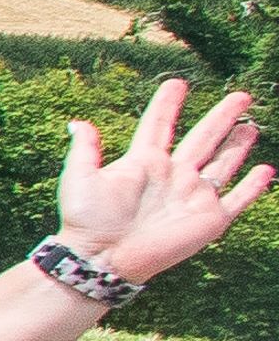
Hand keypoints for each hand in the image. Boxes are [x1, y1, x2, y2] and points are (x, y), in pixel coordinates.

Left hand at [56, 77, 270, 280]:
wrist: (102, 258)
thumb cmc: (87, 220)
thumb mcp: (80, 179)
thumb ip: (85, 151)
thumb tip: (79, 123)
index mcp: (143, 162)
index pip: (159, 125)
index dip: (168, 104)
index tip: (177, 83)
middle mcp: (173, 175)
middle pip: (203, 138)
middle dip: (221, 117)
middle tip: (241, 96)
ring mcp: (193, 196)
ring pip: (223, 164)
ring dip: (238, 145)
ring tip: (251, 125)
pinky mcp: (210, 219)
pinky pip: (236, 199)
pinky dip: (252, 186)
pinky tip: (265, 170)